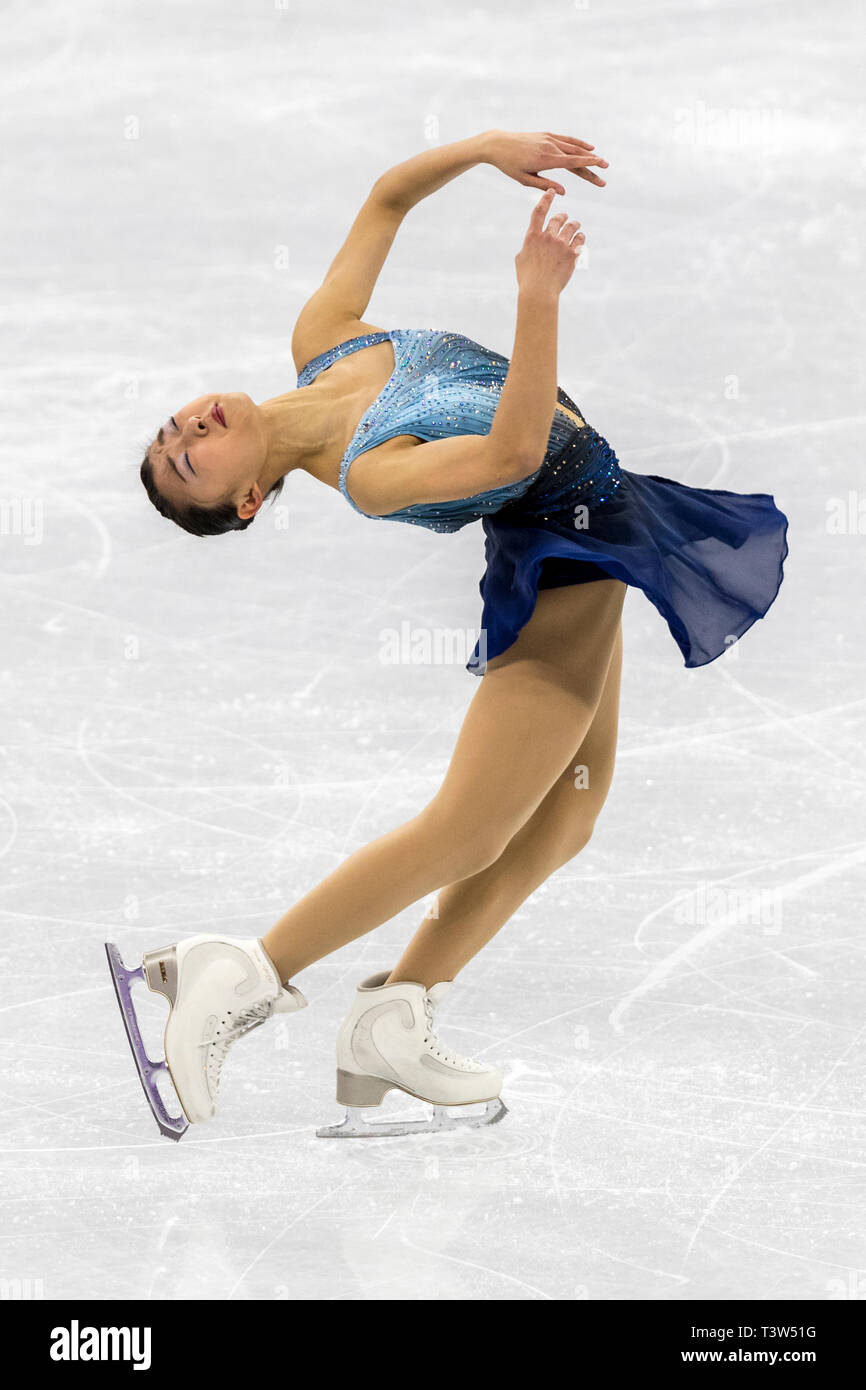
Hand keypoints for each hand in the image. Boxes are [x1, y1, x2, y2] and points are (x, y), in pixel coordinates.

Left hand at [483, 128, 607, 192]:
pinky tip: (588, 147)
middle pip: (577, 156)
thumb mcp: (525, 179)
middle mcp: (550, 147)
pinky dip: (578, 143)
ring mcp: (549, 139)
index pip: (573, 162)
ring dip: (588, 154)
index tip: (602, 166)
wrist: (498, 144)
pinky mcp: (547, 135)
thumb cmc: (509, 165)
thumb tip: (563, 192)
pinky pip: (566, 139)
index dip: (589, 164)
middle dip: (592, 164)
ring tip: (601, 161)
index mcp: (546, 160)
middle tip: (606, 172)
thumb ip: (544, 186)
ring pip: (573, 147)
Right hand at [515, 189, 584, 295]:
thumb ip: (527, 247)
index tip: (551, 191)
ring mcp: (561, 245)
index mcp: (532, 237)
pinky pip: (580, 240)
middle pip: (559, 218)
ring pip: (572, 227)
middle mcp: (547, 237)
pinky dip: (580, 238)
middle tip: (565, 217)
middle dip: (563, 216)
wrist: (540, 292)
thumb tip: (530, 243)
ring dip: (574, 225)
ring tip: (575, 226)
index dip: (546, 199)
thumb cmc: (527, 279)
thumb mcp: (520, 260)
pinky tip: (580, 239)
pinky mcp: (572, 254)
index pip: (539, 212)